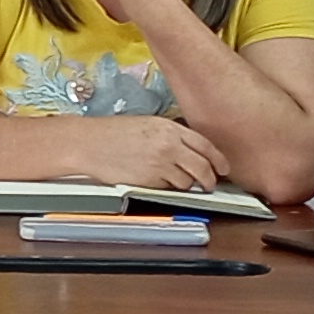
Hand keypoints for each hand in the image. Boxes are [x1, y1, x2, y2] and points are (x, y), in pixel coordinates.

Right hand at [81, 114, 226, 193]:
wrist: (90, 143)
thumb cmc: (114, 133)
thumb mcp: (148, 125)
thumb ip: (172, 136)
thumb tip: (191, 152)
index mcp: (170, 128)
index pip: (206, 146)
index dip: (219, 160)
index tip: (224, 168)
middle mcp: (169, 146)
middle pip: (203, 167)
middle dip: (209, 179)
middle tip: (209, 184)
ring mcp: (160, 164)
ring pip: (187, 181)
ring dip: (186, 184)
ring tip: (173, 180)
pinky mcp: (149, 181)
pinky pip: (168, 189)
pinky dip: (168, 188)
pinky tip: (157, 181)